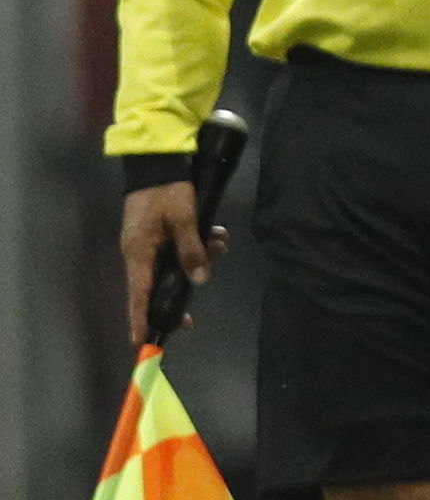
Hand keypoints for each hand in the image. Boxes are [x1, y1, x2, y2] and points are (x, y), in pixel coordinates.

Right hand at [119, 183, 225, 350]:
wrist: (159, 159)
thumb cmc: (168, 190)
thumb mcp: (186, 220)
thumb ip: (193, 251)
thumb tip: (200, 280)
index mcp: (138, 252)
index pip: (138, 293)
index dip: (141, 317)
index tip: (143, 340)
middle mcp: (138, 251)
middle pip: (158, 284)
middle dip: (182, 290)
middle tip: (194, 309)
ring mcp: (147, 241)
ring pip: (174, 263)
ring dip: (200, 256)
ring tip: (221, 243)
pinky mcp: (158, 231)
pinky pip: (178, 247)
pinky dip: (198, 243)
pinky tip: (218, 234)